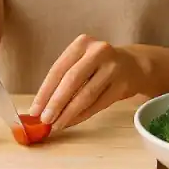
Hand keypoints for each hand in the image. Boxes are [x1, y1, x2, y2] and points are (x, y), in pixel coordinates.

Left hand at [28, 35, 145, 131]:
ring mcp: (113, 68)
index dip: (45, 91)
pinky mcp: (123, 85)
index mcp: (82, 43)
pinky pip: (98, 104)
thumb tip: (41, 106)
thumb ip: (63, 79)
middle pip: (72, 80)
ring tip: (57, 125)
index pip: (58, 69)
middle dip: (56, 103)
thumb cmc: (98, 65)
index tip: (34, 110)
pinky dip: (83, 115)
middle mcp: (98, 51)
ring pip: (86, 95)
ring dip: (69, 113)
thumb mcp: (81, 61)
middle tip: (45, 120)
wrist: (133, 65)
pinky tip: (72, 122)